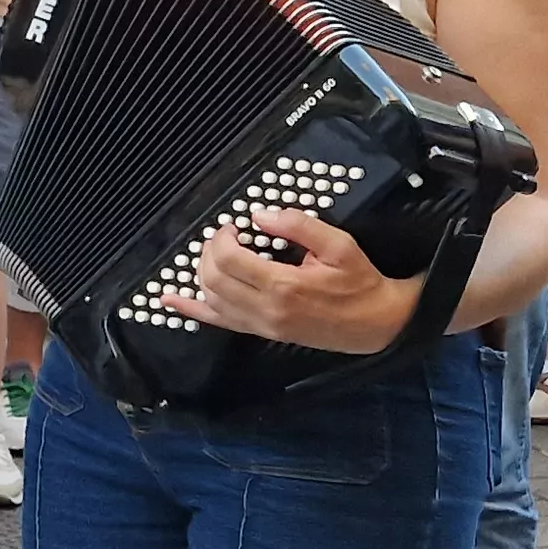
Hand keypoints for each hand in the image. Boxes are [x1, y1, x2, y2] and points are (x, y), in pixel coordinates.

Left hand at [172, 207, 416, 351]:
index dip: (221, 238)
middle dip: (209, 253)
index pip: (230, 260)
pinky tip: (170, 299)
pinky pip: (218, 322)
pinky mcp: (262, 332)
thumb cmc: (360, 284)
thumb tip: (261, 216)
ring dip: (201, 273)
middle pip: (214, 279)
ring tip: (210, 255)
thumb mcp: (339, 246)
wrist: (376, 324)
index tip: (230, 226)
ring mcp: (262, 325)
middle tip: (222, 237)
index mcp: (283, 286)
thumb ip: (299, 226)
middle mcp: (266, 310)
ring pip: (211, 300)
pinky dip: (191, 309)